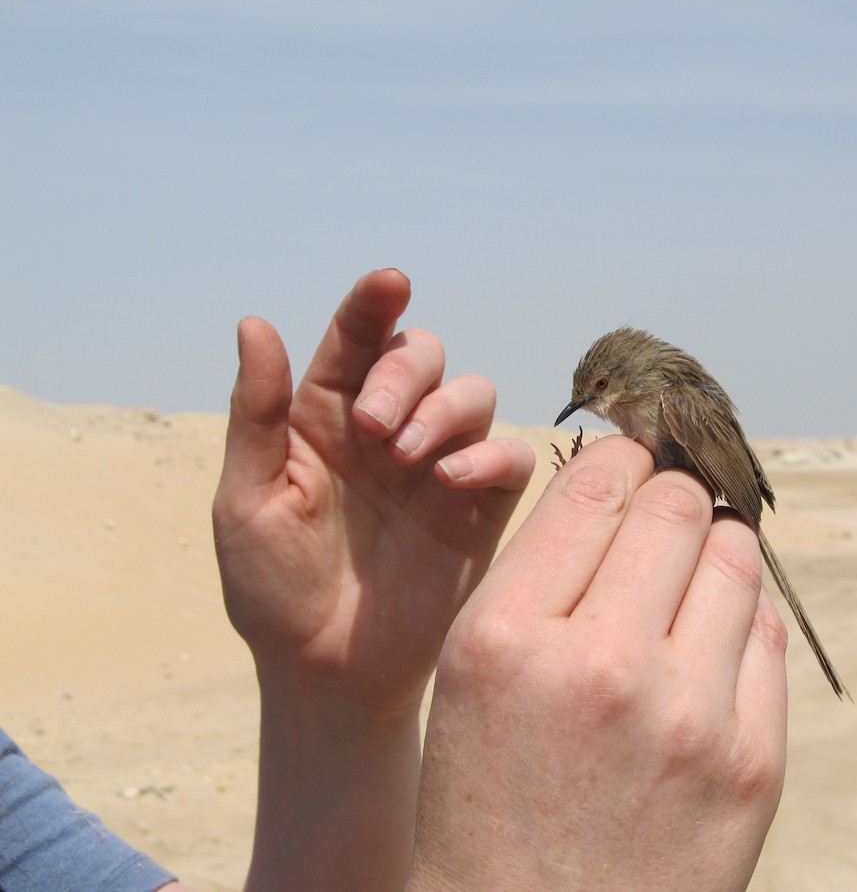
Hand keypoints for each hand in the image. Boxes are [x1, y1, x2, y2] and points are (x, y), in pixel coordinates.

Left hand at [211, 269, 533, 889]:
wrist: (329, 675)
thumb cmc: (276, 590)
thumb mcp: (247, 501)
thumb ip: (258, 415)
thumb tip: (256, 323)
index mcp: (324, 420)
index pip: (353, 343)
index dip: (371, 306)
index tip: (389, 283)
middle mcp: (388, 431)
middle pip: (421, 357)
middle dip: (405, 373)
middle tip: (373, 424)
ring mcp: (438, 467)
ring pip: (471, 394)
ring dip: (444, 409)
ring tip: (408, 457)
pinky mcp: (481, 508)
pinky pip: (508, 456)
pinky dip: (490, 452)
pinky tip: (455, 478)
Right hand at [410, 436, 788, 890]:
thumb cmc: (490, 799)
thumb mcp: (472, 675)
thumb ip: (542, 573)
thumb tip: (628, 483)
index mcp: (506, 637)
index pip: (598, 484)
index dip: (621, 460)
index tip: (629, 465)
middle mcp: (600, 666)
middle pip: (677, 504)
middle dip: (671, 495)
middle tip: (662, 519)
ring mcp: (688, 716)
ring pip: (735, 555)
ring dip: (712, 550)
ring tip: (686, 582)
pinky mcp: (753, 763)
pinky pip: (768, 631)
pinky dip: (741, 620)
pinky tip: (707, 648)